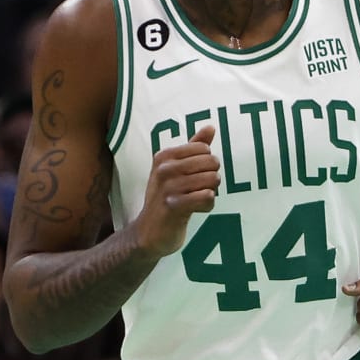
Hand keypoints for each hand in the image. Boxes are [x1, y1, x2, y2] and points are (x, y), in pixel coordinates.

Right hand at [131, 125, 219, 256]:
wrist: (148, 232)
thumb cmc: (165, 198)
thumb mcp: (174, 170)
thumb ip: (193, 147)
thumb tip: (210, 127)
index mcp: (164, 156)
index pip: (204, 149)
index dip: (207, 163)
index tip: (194, 176)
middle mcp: (164, 169)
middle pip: (211, 162)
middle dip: (212, 177)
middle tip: (198, 189)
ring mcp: (168, 188)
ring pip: (212, 180)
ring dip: (210, 192)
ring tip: (197, 199)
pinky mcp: (175, 206)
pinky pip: (208, 197)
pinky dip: (208, 205)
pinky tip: (196, 209)